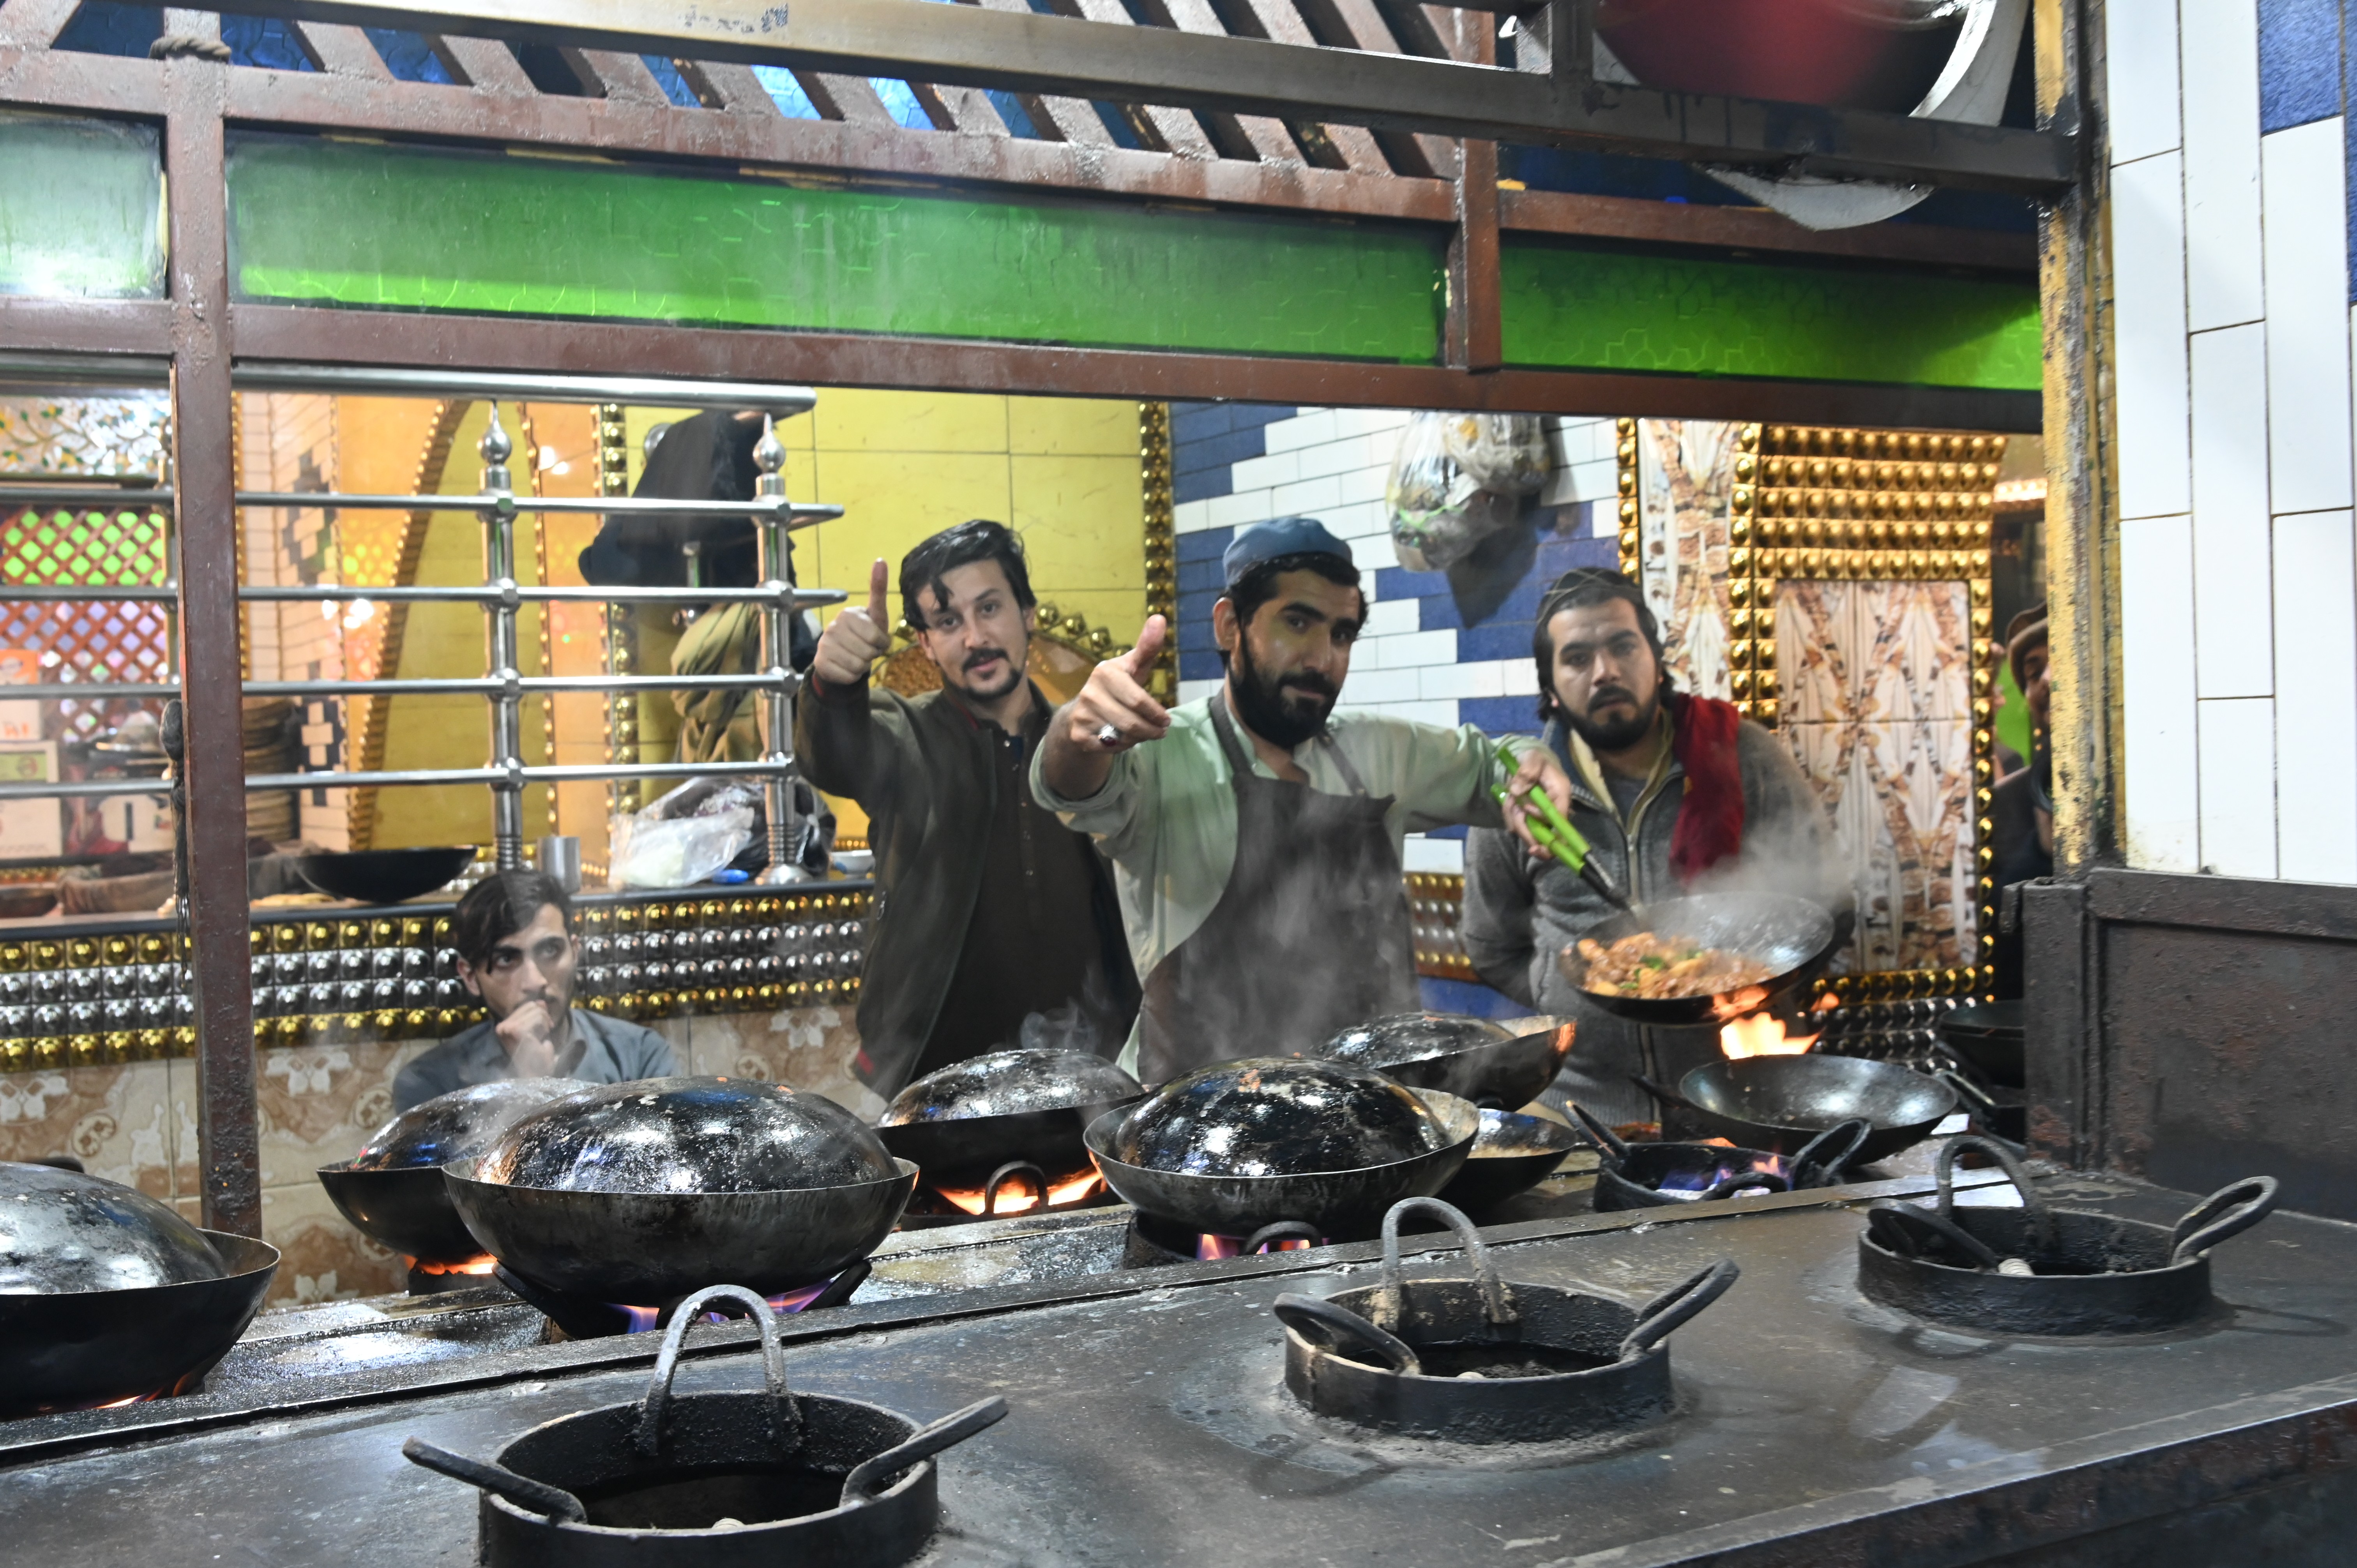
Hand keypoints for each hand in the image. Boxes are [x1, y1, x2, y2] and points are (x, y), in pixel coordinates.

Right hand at [496, 999, 559, 1078]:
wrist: (535, 1076)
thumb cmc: (537, 1059)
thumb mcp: (538, 1033)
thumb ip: (538, 1016)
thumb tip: (540, 1001)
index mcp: (504, 1026)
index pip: (528, 1005)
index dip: (541, 1013)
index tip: (546, 1028)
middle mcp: (502, 1026)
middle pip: (532, 1005)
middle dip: (544, 1018)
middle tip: (545, 1034)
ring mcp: (507, 1028)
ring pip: (537, 1011)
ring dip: (544, 1025)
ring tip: (541, 1039)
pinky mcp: (515, 1030)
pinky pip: (537, 1018)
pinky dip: (544, 1028)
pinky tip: (540, 1040)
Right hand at [812, 558, 893, 686]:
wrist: (842, 656)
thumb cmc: (864, 633)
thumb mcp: (875, 614)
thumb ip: (878, 589)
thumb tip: (880, 560)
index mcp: (848, 614)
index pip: (876, 637)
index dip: (881, 643)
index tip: (876, 640)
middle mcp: (833, 627)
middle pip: (868, 652)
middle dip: (872, 655)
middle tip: (865, 649)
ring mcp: (824, 645)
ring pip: (858, 666)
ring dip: (863, 666)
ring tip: (856, 657)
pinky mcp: (820, 663)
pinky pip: (848, 676)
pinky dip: (852, 676)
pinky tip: (846, 667)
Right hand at [1067, 615, 1170, 751]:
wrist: (1084, 711)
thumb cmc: (1118, 687)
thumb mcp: (1133, 666)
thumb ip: (1147, 646)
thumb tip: (1159, 617)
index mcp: (1105, 672)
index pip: (1138, 700)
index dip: (1156, 713)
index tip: (1166, 719)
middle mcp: (1089, 692)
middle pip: (1132, 722)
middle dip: (1152, 729)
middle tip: (1161, 730)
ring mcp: (1081, 715)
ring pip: (1122, 736)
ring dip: (1140, 738)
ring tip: (1146, 733)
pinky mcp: (1078, 735)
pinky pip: (1110, 748)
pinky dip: (1123, 746)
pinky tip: (1125, 739)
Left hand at [1501, 746, 1573, 857]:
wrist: (1528, 762)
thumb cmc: (1535, 759)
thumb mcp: (1532, 758)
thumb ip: (1526, 771)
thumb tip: (1516, 791)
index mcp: (1561, 794)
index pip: (1559, 817)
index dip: (1543, 819)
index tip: (1525, 809)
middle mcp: (1554, 809)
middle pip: (1547, 834)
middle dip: (1526, 832)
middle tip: (1513, 821)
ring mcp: (1543, 816)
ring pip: (1530, 833)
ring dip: (1514, 821)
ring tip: (1509, 802)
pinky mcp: (1531, 818)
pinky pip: (1519, 827)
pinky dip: (1509, 818)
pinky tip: (1508, 804)